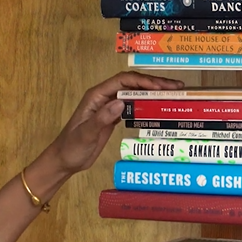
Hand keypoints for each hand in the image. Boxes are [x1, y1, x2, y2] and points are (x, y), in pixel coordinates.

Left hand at [37, 71, 182, 180]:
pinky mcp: (114, 116)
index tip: (160, 87)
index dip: (143, 81)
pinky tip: (160, 106)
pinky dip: (148, 103)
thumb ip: (102, 118)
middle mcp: (105, 96)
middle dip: (154, 83)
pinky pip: (134, 104)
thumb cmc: (72, 147)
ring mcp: (110, 105)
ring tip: (174, 93)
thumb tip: (120, 102)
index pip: (123, 81)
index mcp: (97, 95)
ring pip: (135, 92)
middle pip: (132, 83)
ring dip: (154, 91)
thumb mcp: (86, 134)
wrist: (64, 160)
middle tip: (177, 86)